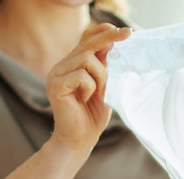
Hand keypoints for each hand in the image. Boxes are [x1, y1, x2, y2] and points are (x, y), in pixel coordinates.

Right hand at [46, 23, 130, 157]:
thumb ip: (104, 67)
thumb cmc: (91, 117)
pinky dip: (90, 87)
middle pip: (87, 44)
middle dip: (109, 39)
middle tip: (128, 34)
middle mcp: (61, 67)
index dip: (103, 32)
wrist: (79, 141)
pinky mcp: (55, 85)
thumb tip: (111, 43)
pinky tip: (85, 100)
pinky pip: (82, 75)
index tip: (125, 31)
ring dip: (100, 76)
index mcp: (71, 65)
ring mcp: (56, 75)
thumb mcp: (103, 87)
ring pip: (87, 59)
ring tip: (96, 93)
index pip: (86, 40)